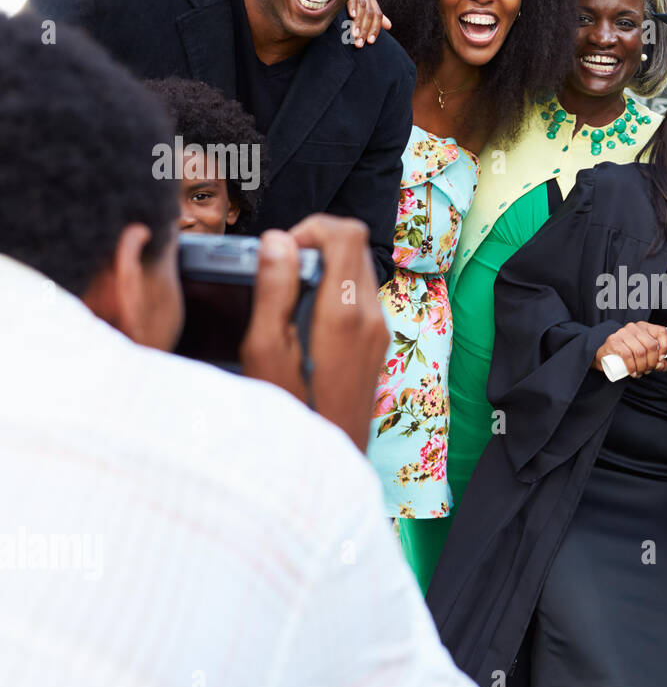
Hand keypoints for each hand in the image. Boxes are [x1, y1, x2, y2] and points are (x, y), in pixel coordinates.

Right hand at [240, 215, 388, 451]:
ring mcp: (380, 329)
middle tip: (280, 272)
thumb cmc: (290, 413)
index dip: (311, 228)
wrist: (330, 457)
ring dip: (325, 267)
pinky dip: (334, 289)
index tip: (281, 252)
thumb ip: (274, 290)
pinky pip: (361, 295)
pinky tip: (305, 318)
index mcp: (346, 313)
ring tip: (289, 296)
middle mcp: (373, 316)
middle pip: (355, 246)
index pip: (348, 234)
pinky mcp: (379, 342)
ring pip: (359, 269)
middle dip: (316, 245)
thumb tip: (278, 240)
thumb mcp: (265, 351)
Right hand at [345, 0, 390, 47]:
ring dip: (359, 22)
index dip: (375, 29)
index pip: (378, 15)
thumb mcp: (362, 7)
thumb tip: (390, 26)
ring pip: (363, 7)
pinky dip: (353, 6)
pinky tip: (352, 16)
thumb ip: (375, 16)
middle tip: (359, 43)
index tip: (370, 42)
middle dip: (365, 29)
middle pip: (370, 13)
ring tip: (355, 35)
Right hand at [593, 321, 666, 378]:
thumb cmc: (627, 354)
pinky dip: (632, 367)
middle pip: (651, 345)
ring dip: (642, 367)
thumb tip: (662, 365)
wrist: (604, 355)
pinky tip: (633, 373)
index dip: (665, 346)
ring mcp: (622, 333)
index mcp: (645, 327)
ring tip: (640, 373)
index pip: (661, 331)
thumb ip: (657, 361)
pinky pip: (627, 355)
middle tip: (648, 370)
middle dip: (652, 362)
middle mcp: (634, 327)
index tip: (661, 359)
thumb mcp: (644, 355)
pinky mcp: (613, 341)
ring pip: (640, 351)